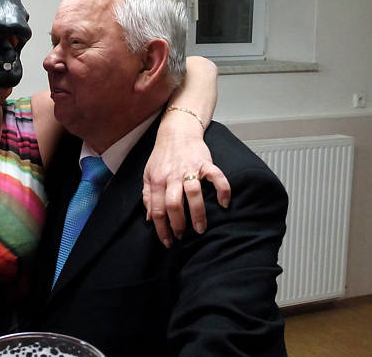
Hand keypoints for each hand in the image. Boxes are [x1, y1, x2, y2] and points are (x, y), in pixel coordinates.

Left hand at [142, 119, 229, 247]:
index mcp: (157, 180)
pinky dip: (222, 190)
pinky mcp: (205, 163)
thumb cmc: (162, 155)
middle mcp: (172, 176)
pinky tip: (223, 203)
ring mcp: (189, 169)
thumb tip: (149, 218)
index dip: (161, 228)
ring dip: (197, 214)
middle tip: (182, 236)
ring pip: (193, 194)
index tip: (167, 241)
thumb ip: (148, 196)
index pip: (157, 209)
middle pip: (173, 204)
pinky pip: (216, 177)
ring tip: (200, 229)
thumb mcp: (148, 174)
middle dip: (178, 224)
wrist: (177, 131)